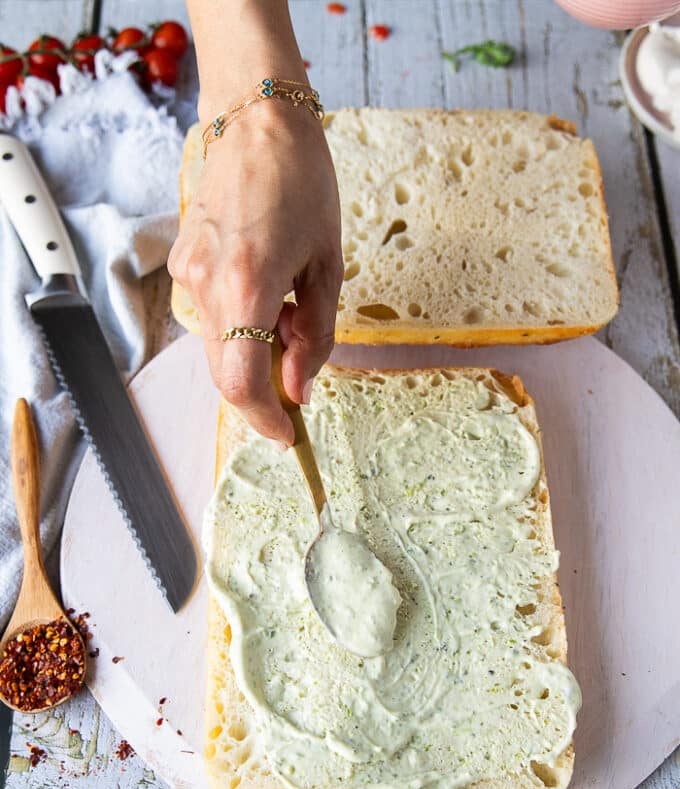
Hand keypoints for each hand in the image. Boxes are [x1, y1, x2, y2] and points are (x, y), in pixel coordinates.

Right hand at [168, 99, 342, 444]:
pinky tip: (269, 290)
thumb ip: (315, 337)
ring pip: (221, 346)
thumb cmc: (303, 184)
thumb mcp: (327, 266)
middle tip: (303, 363)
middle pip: (227, 373)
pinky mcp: (183, 263)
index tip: (287, 433)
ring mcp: (188, 274)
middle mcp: (206, 285)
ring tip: (292, 308)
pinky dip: (242, 322)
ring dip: (257, 349)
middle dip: (266, 385)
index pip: (241, 384)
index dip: (264, 418)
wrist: (258, 122)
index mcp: (248, 285)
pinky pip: (212, 316)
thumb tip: (300, 390)